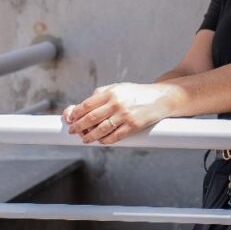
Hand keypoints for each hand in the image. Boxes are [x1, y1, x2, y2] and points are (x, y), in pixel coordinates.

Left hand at [63, 82, 179, 144]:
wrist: (160, 98)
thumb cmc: (137, 94)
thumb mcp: (118, 88)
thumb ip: (100, 95)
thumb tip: (81, 107)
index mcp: (111, 92)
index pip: (87, 104)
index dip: (75, 113)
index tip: (70, 119)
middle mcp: (117, 103)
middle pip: (91, 118)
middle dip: (79, 126)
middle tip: (73, 131)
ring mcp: (125, 115)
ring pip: (101, 129)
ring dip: (90, 136)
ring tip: (85, 139)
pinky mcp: (133, 125)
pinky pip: (115, 136)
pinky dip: (105, 140)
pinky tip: (101, 141)